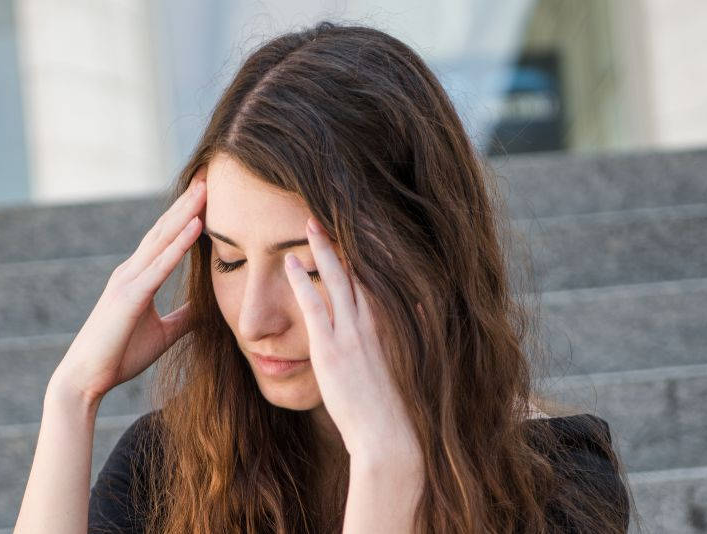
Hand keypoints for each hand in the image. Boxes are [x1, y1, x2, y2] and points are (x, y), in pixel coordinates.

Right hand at [49, 167, 206, 405]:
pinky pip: (159, 266)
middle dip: (187, 203)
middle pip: (164, 229)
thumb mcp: (163, 334)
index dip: (186, 215)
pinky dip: (179, 245)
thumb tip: (209, 308)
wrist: (85, 380)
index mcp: (137, 277)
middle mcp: (130, 271)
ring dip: (186, 213)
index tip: (209, 194)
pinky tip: (196, 226)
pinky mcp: (129, 297)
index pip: (166, 238)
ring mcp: (128, 281)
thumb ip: (184, 318)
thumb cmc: (119, 356)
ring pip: (162, 239)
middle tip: (209, 176)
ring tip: (206, 188)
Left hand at [283, 217, 421, 464]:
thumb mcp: (405, 361)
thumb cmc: (393, 406)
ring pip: (335, 280)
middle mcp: (370, 323)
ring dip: (321, 250)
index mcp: (387, 325)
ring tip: (308, 223)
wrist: (389, 436)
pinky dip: (301, 281)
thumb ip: (408, 329)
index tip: (350, 228)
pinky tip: (288, 262)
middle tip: (323, 214)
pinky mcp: (331, 349)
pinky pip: (314, 306)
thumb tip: (418, 306)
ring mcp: (350, 334)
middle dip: (339, 241)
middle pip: (355, 271)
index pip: (372, 278)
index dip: (361, 252)